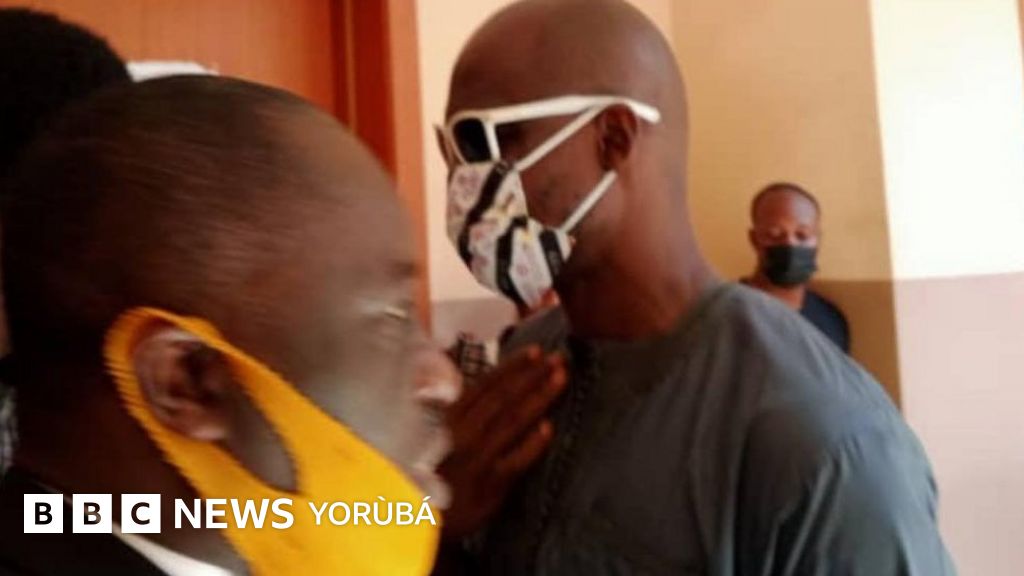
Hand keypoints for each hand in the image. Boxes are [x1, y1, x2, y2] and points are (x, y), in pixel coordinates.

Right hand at [438, 345, 566, 538]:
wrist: (422, 518)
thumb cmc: (433, 469)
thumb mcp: (435, 433)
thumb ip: (455, 405)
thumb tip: (477, 374)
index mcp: (450, 417)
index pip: (486, 384)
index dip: (512, 366)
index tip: (535, 351)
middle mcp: (463, 433)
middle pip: (504, 398)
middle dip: (533, 375)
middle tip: (558, 358)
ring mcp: (478, 458)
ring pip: (513, 421)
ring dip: (539, 397)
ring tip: (560, 379)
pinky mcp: (491, 484)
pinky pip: (516, 461)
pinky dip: (533, 444)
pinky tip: (549, 428)